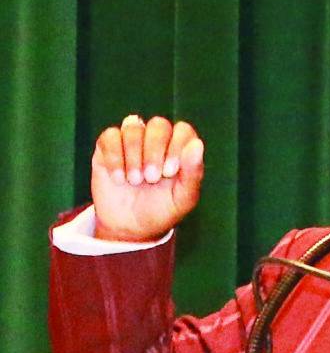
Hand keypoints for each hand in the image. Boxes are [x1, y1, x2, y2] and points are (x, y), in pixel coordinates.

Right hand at [91, 115, 203, 240]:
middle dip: (154, 151)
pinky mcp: (108, 146)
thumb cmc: (161, 211)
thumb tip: (197, 144)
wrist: (129, 228)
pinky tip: (119, 178)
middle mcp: (157, 140)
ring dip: (134, 156)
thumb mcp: (182, 199)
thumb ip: (193, 173)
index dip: (177, 146)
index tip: (170, 172)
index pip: (183, 130)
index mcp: (179, 150)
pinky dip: (114, 157)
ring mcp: (132, 141)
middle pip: (158, 125)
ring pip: (133, 127)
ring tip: (134, 181)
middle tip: (151, 178)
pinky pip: (110, 135)